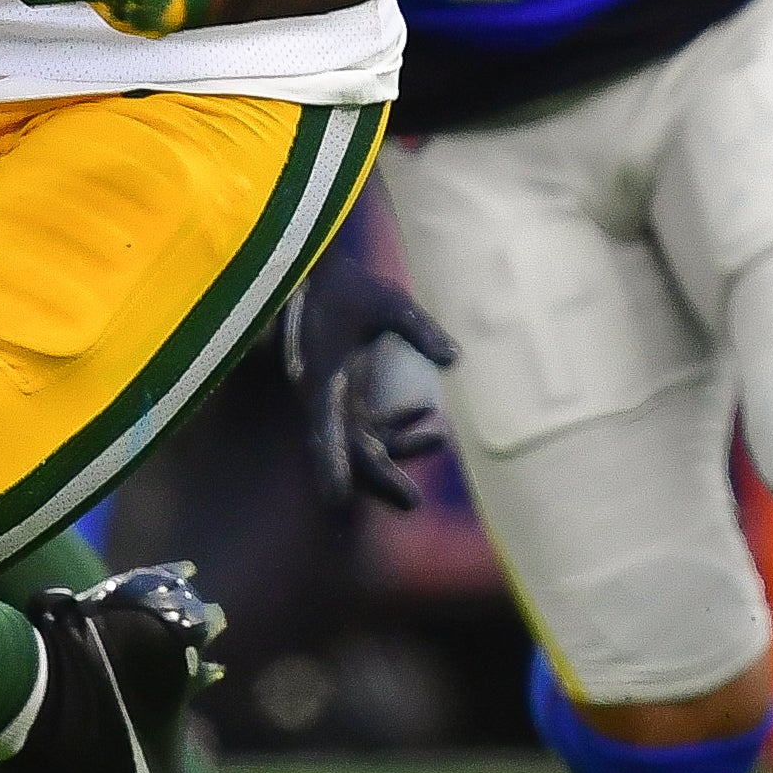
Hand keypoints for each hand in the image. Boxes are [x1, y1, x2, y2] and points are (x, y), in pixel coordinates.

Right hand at [280, 196, 460, 510]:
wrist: (317, 268)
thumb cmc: (347, 282)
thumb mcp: (387, 301)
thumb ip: (419, 329)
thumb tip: (455, 360)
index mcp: (319, 379)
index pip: (325, 430)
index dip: (332, 464)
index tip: (334, 500)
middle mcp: (320, 396)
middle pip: (345, 449)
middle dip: (377, 477)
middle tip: (412, 504)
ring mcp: (331, 396)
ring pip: (360, 440)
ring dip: (394, 451)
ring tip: (437, 443)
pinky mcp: (342, 390)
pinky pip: (367, 422)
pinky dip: (396, 426)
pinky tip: (428, 418)